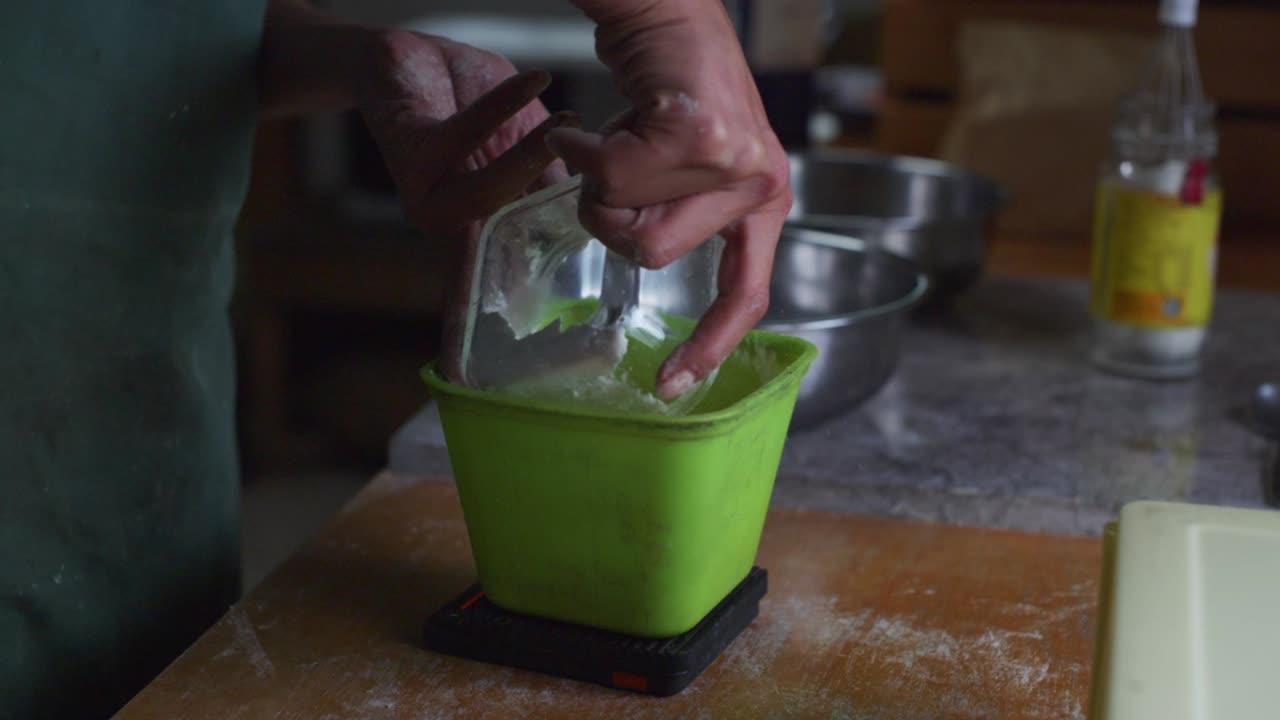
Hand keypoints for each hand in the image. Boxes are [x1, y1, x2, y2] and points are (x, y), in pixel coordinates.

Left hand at [357, 30, 574, 381]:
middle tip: (608, 186)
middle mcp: (451, 222)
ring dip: (527, 157)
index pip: (512, 274)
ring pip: (485, 196)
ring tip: (566, 122)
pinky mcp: (411, 150)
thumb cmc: (467, 100)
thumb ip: (549, 180)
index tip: (574, 349)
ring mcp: (427, 195)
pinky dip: (501, 107)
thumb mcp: (524, 142)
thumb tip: (599, 209)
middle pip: (505, 248)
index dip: (536, 306)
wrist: (407, 55)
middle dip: (554, 226)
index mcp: (481, 225)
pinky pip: (464, 136)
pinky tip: (536, 81)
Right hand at [550, 2, 790, 398]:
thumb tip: (637, 257)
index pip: (747, 295)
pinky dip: (579, 148)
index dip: (709, 346)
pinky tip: (588, 123)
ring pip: (624, 214)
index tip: (673, 386)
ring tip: (611, 136)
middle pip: (652, 253)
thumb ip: (679, 217)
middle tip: (611, 166)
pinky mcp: (702, 135)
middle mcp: (761, 186)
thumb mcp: (689, 169)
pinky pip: (610, 173)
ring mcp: (736, 161)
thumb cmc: (668, 92)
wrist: (666, 13)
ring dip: (594, 177)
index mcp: (762, 205)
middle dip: (609, 213)